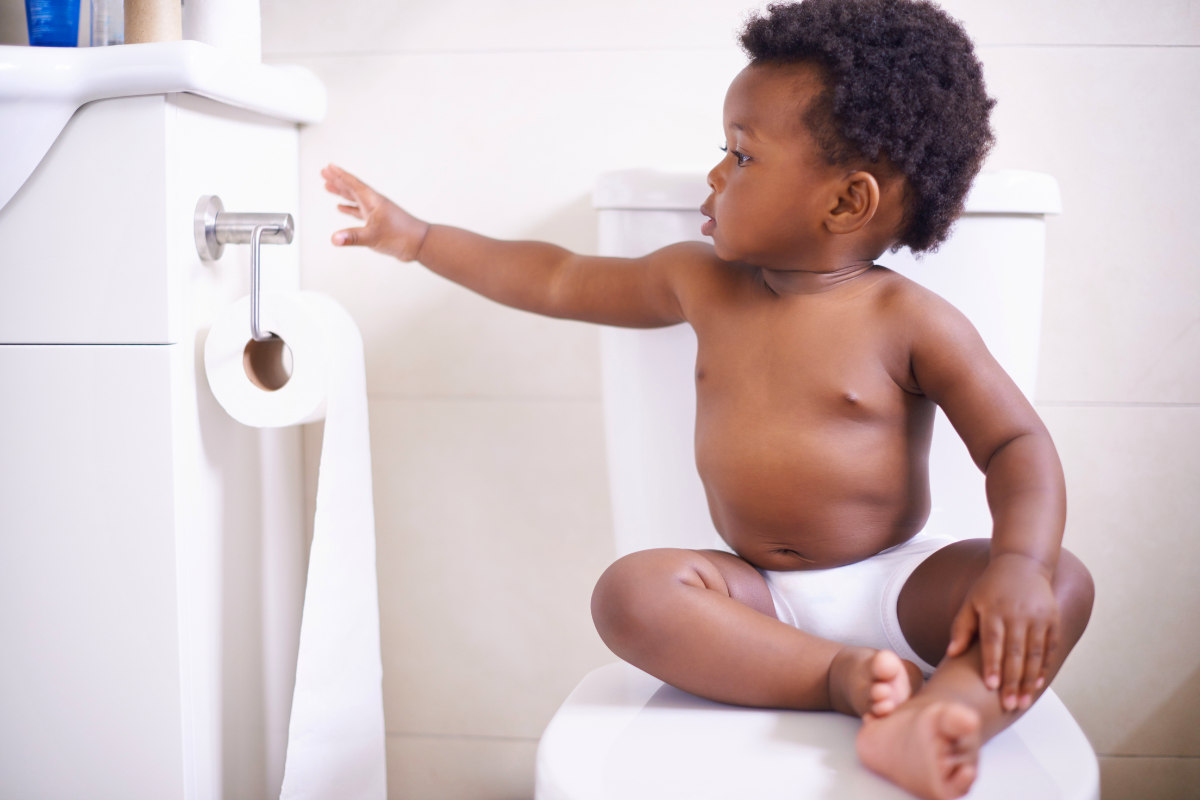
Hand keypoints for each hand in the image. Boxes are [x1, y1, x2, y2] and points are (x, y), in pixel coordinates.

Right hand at [321, 164, 429, 260]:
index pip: (353, 184)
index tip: (329, 167)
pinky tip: (342, 208)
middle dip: (337, 180)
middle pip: (352, 188)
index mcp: (373, 201)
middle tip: (324, 173)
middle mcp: (373, 204)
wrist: (419, 243)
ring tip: (329, 187)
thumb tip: (335, 238)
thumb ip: (353, 237)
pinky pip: (359, 212)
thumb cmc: (402, 236)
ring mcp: (376, 212)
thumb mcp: (373, 236)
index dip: (340, 175)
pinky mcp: (377, 222)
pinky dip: (349, 209)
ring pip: (354, 199)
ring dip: (342, 193)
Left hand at [946, 554, 1060, 711]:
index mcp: (994, 610)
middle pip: (1015, 653)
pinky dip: (1044, 667)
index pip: (993, 642)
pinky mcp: (1053, 620)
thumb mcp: (971, 602)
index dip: (993, 665)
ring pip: (1034, 654)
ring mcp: (1038, 617)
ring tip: (1022, 702)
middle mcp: (1017, 614)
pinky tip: (1037, 684)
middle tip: (1009, 704)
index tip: (991, 686)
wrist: (1022, 564)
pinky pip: (1049, 648)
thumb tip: (951, 653)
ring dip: (1029, 680)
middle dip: (1012, 681)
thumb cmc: (991, 588)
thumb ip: (961, 627)